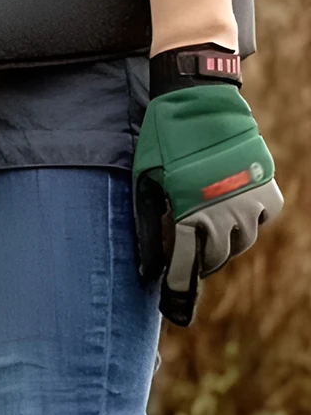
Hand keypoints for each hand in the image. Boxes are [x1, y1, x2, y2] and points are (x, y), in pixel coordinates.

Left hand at [133, 83, 282, 325]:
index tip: (173, 312)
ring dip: (223, 246)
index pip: (183, 269)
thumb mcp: (145, 187)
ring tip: (208, 239)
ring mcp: (250, 202)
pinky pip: (264, 218)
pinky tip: (233, 217)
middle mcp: (224, 214)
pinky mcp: (269, 187)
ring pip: (241, 243)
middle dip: (198, 266)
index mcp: (189, 216)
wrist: (201, 102)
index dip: (177, 292)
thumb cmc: (164, 144)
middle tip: (187, 263)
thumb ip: (149, 228)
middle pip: (214, 260)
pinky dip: (250, 222)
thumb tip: (148, 268)